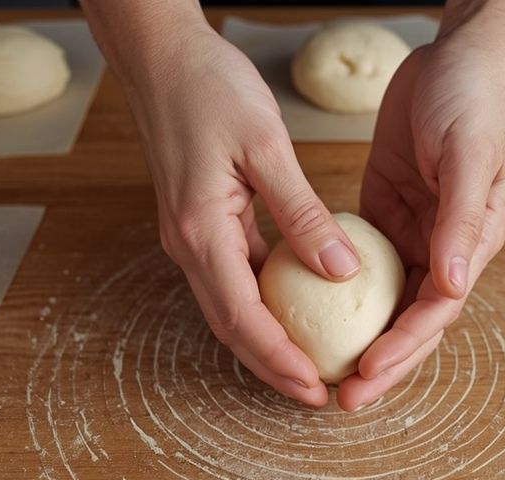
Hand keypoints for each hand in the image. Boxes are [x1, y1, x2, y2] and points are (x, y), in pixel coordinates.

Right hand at [106, 22, 360, 406]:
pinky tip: (294, 313)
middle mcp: (189, 245)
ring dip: (267, 344)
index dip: (279, 359)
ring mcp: (191, 237)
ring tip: (308, 368)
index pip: (243, 316)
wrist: (163, 58)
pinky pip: (233, 280)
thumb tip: (341, 269)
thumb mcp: (266, 147)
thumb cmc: (209, 89)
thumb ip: (302, 212)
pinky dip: (262, 308)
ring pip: (231, 309)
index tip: (315, 388)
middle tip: (316, 395)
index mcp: (202, 231)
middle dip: (273, 367)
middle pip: (232, 327)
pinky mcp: (201, 225)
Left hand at [337, 10, 504, 410]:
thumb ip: (463, 220)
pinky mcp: (384, 214)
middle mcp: (442, 249)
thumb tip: (451, 284)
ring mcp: (412, 233)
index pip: (435, 312)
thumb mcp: (472, 155)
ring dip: (359, 339)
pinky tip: (312, 311)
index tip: (365, 375)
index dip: (402, 349)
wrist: (462, 55)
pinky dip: (341, 293)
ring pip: (384, 303)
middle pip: (410, 322)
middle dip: (381, 364)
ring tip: (325, 371)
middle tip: (341, 399)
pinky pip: (362, 264)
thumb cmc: (478, 100)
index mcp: (471, 244)